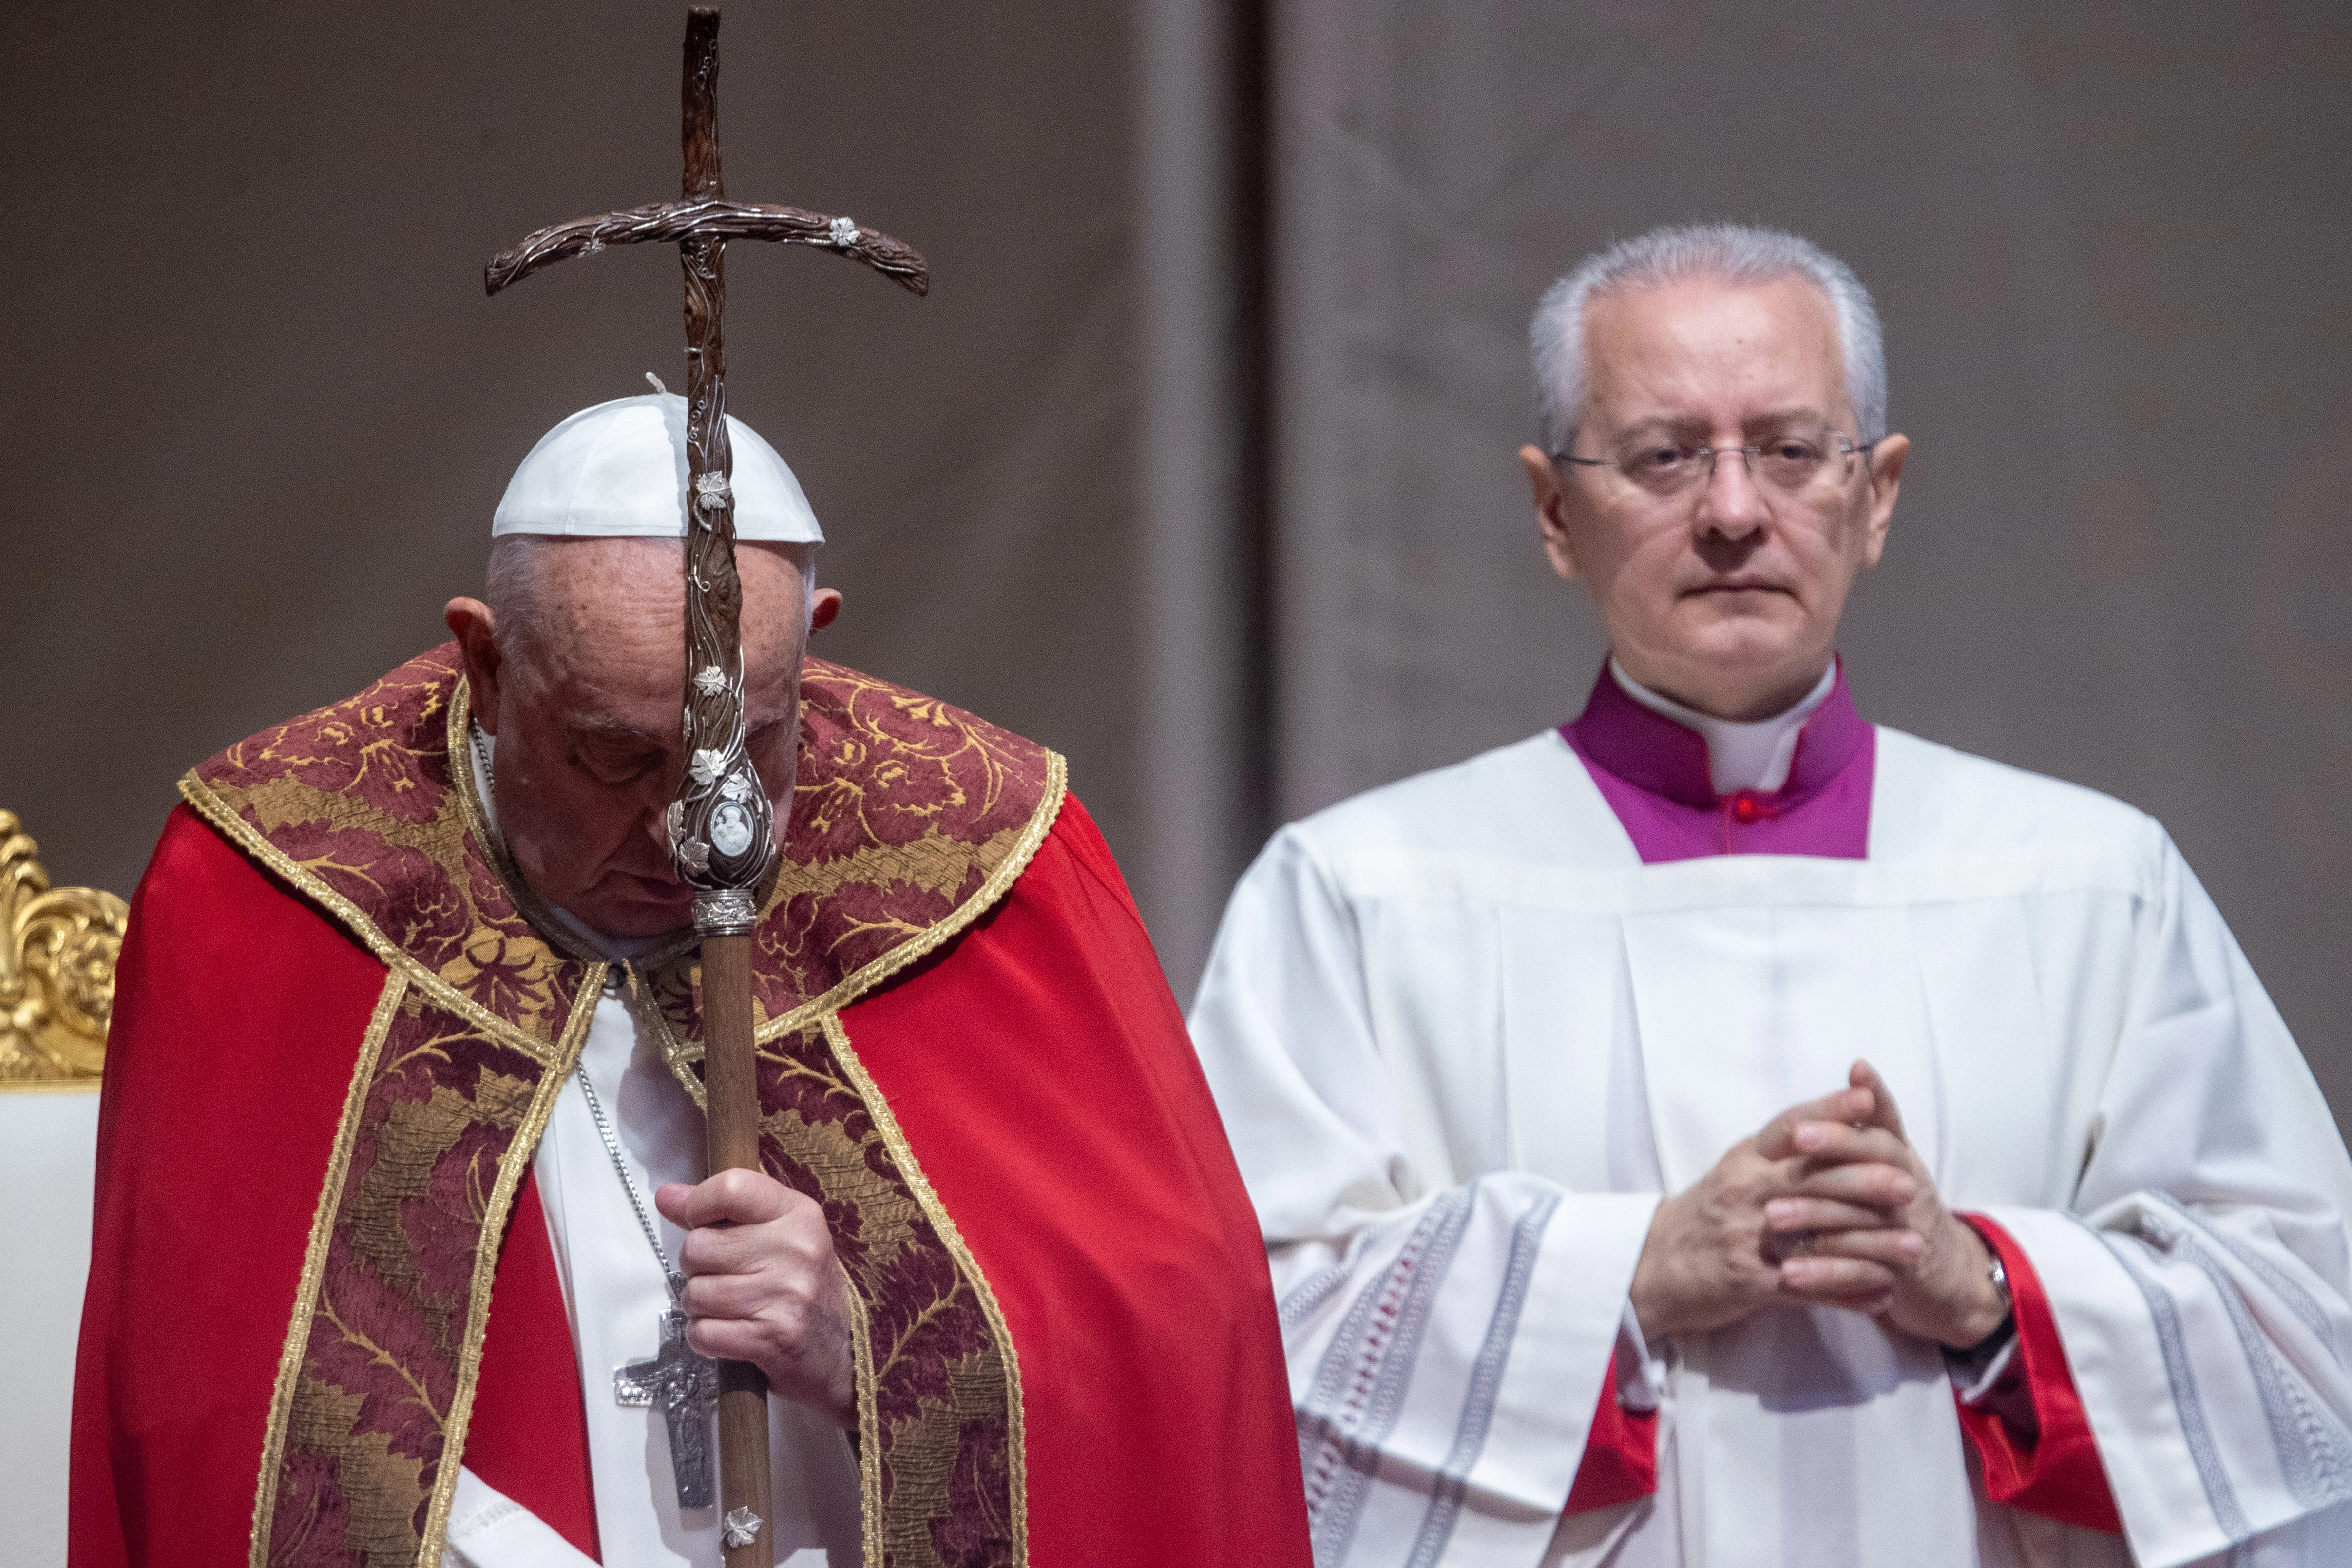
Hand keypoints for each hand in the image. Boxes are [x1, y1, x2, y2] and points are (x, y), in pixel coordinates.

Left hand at [654, 1170, 856, 1425]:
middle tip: (723, 1277)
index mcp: (799, 1214)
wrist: (843, 1354)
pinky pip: (703, 1333)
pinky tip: (729, 1333)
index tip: (699, 1222)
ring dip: (700, 1306)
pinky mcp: (773, 1338)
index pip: (731, 1188)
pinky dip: (705, 1337)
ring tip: (729, 1307)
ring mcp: (786, 1295)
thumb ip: (720, 1212)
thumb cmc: (801, 1287)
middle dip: (697, 1267)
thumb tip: (665, 1196)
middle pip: (699, 1246)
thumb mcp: (775, 1237)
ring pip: (696, 1293)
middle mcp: (797, 1249)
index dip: (698, 1204)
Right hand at [1631, 1082, 1919, 1340]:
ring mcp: (1746, 1237)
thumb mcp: (1733, 1174)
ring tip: (1915, 1248)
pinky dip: (1849, 1293)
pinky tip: (1884, 1296)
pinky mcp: (1749, 1282)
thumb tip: (1829, 1122)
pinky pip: (1809, 1288)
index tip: (1870, 1099)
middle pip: (1812, 1179)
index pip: (1790, 1127)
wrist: (1650, 1267)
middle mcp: (1743, 1192)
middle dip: (1866, 1181)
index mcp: (1743, 1160)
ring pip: (1819, 1236)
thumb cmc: (1703, 1217)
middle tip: (1910, 1185)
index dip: (1831, 1110)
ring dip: (1872, 1245)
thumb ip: (1776, 1154)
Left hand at [1772, 1061, 2008, 1348]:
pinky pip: (1861, 1272)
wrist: (1940, 1273)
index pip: (1882, 1123)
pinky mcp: (1899, 1274)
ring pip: (1861, 1218)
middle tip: (1796, 1138)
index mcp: (1899, 1156)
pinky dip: (1825, 1272)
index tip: (1848, 1078)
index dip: (1861, 1104)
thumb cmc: (1896, 1202)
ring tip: (1771, 1215)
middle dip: (1837, 1145)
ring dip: (1815, 1214)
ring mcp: (1907, 1230)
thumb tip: (1857, 1066)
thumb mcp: (1888, 1159)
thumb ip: (1868, 1122)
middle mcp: (1908, 1187)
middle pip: (1877, 1160)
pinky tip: (1789, 1272)